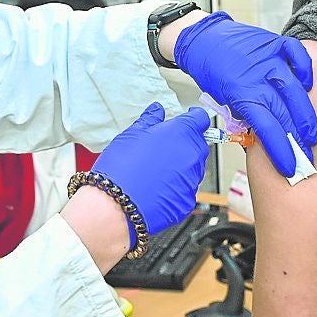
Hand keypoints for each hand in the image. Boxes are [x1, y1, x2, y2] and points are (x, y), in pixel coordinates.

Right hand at [89, 104, 210, 244]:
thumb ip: (150, 120)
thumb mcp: (131, 134)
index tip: (187, 119)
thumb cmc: (121, 168)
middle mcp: (192, 155)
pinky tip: (156, 188)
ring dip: (180, 166)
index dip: (193, 118)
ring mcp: (192, 180)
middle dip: (184, 144)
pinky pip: (186, 189)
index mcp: (181, 133)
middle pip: (198, 144)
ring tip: (155, 171)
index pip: (200, 118)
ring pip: (193, 167)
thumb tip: (157, 111)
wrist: (117, 205)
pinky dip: (175, 187)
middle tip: (162, 149)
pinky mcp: (188, 201)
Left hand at [172, 12, 316, 177]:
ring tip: (312, 134)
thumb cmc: (213, 71)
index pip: (267, 127)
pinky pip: (297, 56)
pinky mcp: (276, 43)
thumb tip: (265, 135)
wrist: (204, 39)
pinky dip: (306, 71)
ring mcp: (269, 58)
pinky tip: (308, 86)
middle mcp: (258, 76)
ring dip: (306, 115)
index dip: (281, 149)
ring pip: (295, 89)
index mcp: (240, 93)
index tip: (289, 166)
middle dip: (298, 139)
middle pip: (284, 113)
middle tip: (307, 157)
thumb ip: (245, 115)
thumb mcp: (222, 99)